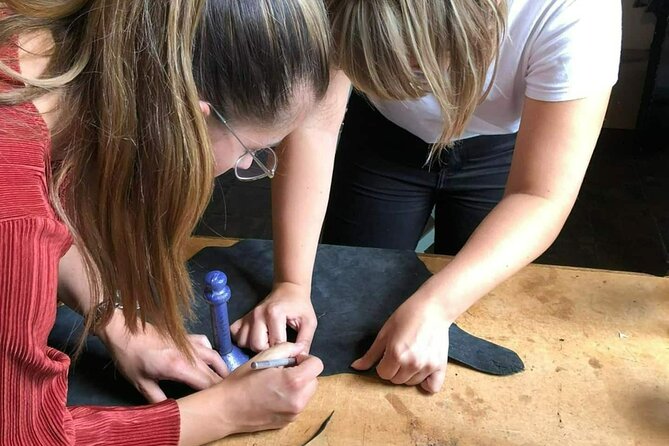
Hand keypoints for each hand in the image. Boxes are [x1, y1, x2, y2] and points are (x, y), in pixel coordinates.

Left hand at [99, 310, 227, 401]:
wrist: (123, 330)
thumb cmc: (130, 357)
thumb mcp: (140, 383)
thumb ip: (158, 400)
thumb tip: (171, 412)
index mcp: (179, 367)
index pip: (206, 383)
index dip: (215, 394)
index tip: (220, 403)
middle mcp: (189, 354)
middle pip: (213, 371)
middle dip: (221, 384)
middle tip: (227, 396)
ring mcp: (189, 343)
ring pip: (214, 355)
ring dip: (221, 368)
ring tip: (225, 379)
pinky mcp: (185, 336)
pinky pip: (205, 343)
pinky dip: (210, 352)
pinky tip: (207, 357)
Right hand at [216, 342, 322, 433]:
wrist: (226, 409)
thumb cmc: (243, 381)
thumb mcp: (263, 356)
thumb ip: (287, 348)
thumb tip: (300, 348)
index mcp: (294, 381)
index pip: (317, 365)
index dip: (305, 359)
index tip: (292, 360)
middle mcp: (298, 400)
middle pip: (314, 380)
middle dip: (303, 373)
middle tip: (283, 371)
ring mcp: (294, 414)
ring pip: (307, 394)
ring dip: (298, 386)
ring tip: (277, 383)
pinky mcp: (288, 422)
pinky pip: (297, 405)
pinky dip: (291, 398)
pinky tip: (273, 395)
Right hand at [231, 282, 316, 351]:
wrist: (289, 289)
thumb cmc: (299, 306)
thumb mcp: (309, 322)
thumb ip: (305, 341)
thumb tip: (300, 359)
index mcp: (275, 314)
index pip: (275, 344)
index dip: (283, 354)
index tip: (290, 355)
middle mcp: (258, 314)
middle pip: (257, 345)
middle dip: (268, 352)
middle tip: (278, 348)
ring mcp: (249, 316)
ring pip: (244, 342)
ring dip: (255, 347)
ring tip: (268, 342)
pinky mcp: (243, 317)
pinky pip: (235, 334)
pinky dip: (243, 340)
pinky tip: (255, 338)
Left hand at [351, 293, 451, 392]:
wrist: (433, 309)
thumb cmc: (407, 316)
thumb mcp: (384, 333)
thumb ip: (371, 354)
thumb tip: (356, 367)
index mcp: (396, 354)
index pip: (383, 374)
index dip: (383, 364)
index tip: (388, 354)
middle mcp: (412, 363)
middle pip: (396, 380)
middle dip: (394, 369)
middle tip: (400, 353)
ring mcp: (427, 366)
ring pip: (411, 382)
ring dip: (408, 374)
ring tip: (412, 356)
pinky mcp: (440, 366)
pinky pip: (432, 387)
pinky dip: (426, 383)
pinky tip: (422, 371)